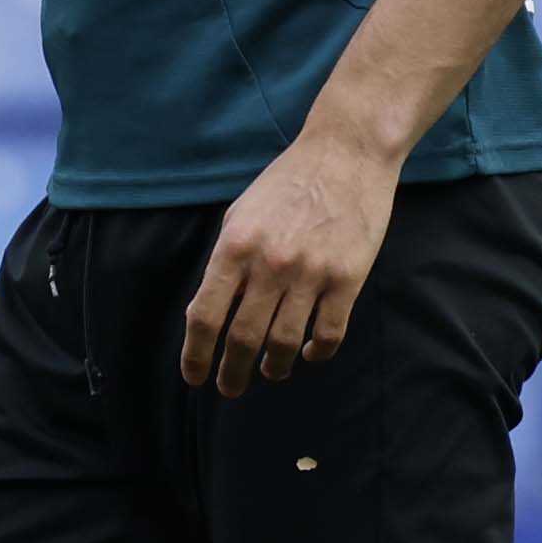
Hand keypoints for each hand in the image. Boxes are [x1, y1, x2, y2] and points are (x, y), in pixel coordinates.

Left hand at [182, 133, 399, 388]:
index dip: (195, 356)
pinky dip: (315, 353)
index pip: (205, 317)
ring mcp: (310, 273)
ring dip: (273, 368)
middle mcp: (269, 264)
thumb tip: (205, 315)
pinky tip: (307, 354)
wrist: (346, 153)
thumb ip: (224, 263)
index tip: (194, 377)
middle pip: (242, 339)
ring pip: (284, 344)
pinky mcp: (347, 278)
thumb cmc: (287, 184)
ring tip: (269, 373)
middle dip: (230, 373)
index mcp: (235, 246)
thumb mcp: (241, 215)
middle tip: (228, 389)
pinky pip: (328, 334)